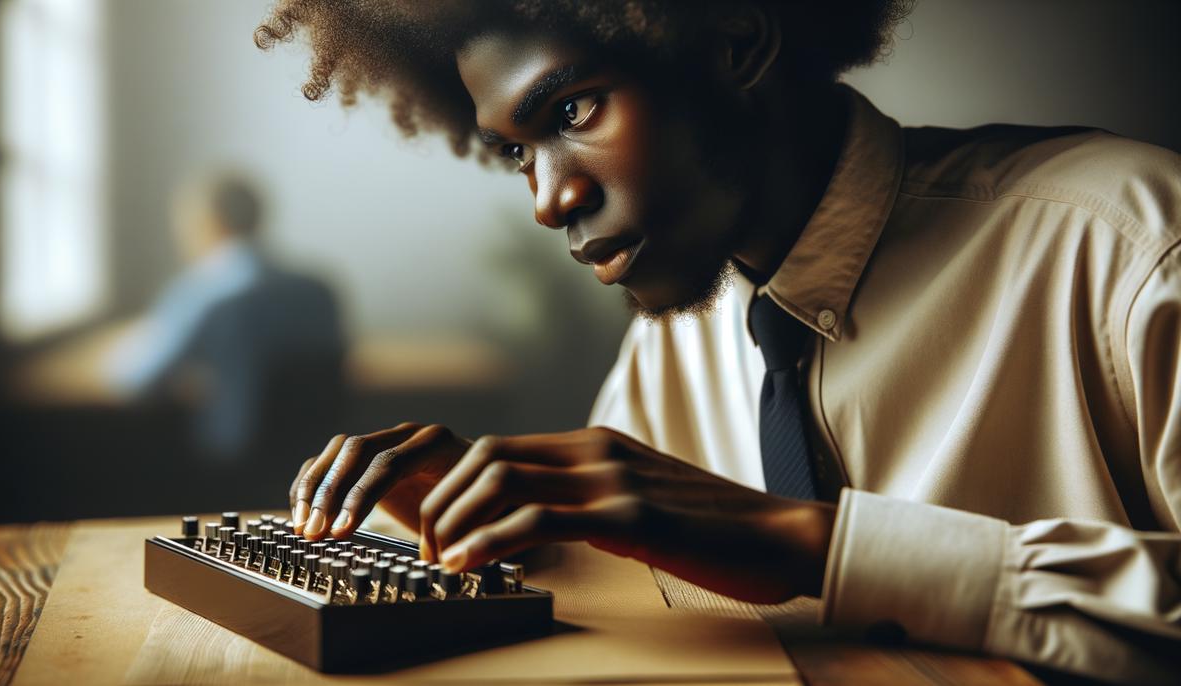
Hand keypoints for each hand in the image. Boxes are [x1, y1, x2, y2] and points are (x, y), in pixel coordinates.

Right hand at [289, 423, 470, 539]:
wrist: (481, 488)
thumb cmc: (480, 507)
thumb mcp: (476, 514)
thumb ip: (458, 525)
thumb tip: (438, 556)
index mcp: (437, 444)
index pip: (390, 462)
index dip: (362, 496)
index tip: (342, 531)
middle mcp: (408, 435)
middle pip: (357, 450)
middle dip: (331, 493)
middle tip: (315, 532)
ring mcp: (385, 440)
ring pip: (338, 452)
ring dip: (314, 489)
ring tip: (304, 528)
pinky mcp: (366, 456)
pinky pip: (330, 460)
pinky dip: (311, 484)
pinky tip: (302, 515)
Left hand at [421, 426, 834, 602]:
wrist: (782, 535)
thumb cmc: (714, 527)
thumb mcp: (640, 501)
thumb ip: (591, 500)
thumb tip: (538, 523)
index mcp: (597, 444)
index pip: (501, 450)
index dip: (455, 488)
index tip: (438, 532)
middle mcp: (598, 451)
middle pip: (488, 457)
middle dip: (442, 502)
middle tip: (427, 549)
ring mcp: (614, 480)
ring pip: (503, 481)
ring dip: (456, 522)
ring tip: (440, 561)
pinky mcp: (631, 518)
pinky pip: (541, 522)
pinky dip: (492, 541)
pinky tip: (472, 564)